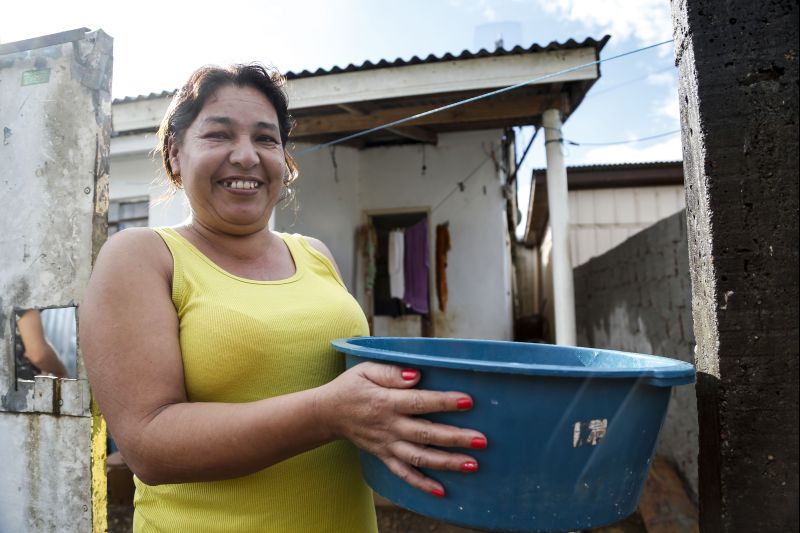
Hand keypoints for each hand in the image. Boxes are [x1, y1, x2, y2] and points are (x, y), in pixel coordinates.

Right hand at [315, 362, 486, 496]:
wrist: (327, 413)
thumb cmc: (351, 386)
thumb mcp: (365, 370)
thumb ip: (391, 372)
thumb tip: (416, 374)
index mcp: (386, 402)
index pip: (419, 402)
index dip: (443, 402)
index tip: (468, 401)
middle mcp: (389, 426)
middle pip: (425, 433)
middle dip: (454, 438)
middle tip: (481, 440)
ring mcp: (387, 444)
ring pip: (419, 457)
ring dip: (447, 462)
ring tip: (472, 464)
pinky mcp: (384, 456)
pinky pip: (404, 473)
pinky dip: (421, 484)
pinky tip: (442, 491)